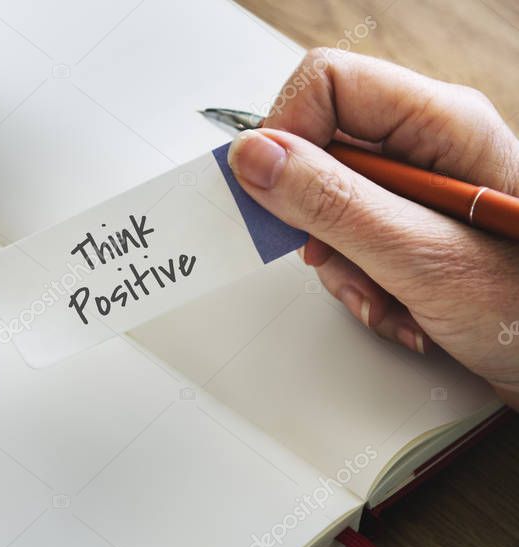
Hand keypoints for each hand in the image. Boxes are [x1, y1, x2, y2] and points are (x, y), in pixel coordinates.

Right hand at [227, 49, 518, 408]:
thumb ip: (333, 202)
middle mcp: (427, 147)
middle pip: (318, 150)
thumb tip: (256, 156)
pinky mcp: (411, 229)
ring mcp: (417, 191)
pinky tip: (401, 311)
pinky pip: (347, 244)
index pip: (327, 84)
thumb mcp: (423, 257)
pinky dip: (360, 286)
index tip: (272, 194)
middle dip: (314, 220)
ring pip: (325, 206)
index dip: (286, 134)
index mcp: (441, 124)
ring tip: (386, 298)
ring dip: (341, 267)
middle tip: (335, 257)